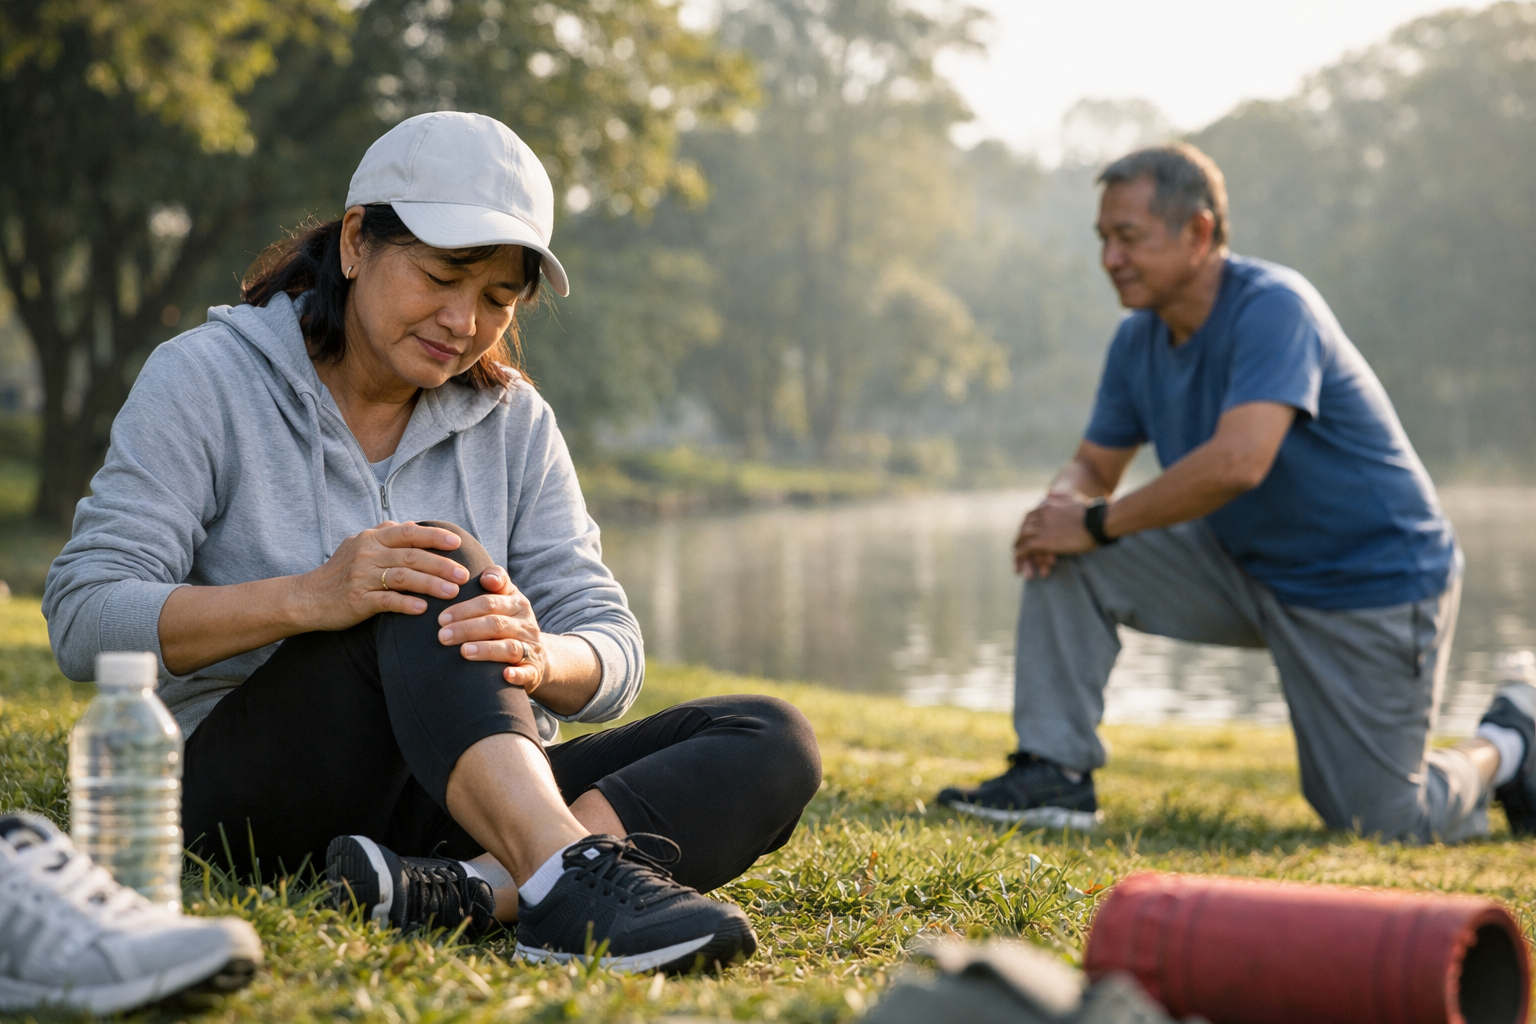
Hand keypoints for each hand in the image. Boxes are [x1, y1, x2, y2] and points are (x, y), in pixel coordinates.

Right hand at [293, 522, 469, 630]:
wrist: (308, 597)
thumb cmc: (342, 572)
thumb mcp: (360, 545)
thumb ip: (386, 534)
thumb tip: (412, 524)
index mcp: (372, 538)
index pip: (408, 533)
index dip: (434, 537)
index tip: (457, 543)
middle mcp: (367, 554)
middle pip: (411, 556)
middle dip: (441, 565)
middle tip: (463, 574)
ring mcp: (361, 577)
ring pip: (403, 577)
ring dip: (431, 584)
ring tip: (452, 592)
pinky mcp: (357, 600)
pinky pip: (386, 601)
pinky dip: (406, 604)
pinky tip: (423, 609)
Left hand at [436, 567, 546, 692]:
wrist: (538, 656)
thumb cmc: (510, 624)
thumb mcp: (506, 600)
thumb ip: (495, 581)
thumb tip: (484, 576)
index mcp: (517, 603)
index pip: (491, 600)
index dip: (467, 607)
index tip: (443, 616)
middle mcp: (525, 623)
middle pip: (496, 623)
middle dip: (467, 628)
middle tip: (442, 635)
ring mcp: (531, 647)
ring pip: (510, 647)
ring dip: (486, 649)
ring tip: (464, 651)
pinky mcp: (533, 670)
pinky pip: (527, 671)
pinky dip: (517, 674)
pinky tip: (505, 675)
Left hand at [1013, 497, 1095, 577]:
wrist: (1098, 521)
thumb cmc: (1091, 511)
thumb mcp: (1073, 497)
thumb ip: (1059, 494)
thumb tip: (1048, 492)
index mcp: (1047, 505)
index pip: (1029, 516)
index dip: (1026, 526)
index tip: (1025, 534)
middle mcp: (1041, 515)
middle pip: (1023, 527)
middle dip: (1020, 537)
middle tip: (1018, 546)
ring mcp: (1041, 528)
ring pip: (1022, 538)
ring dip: (1018, 547)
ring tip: (1017, 555)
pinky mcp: (1044, 541)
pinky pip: (1026, 548)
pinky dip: (1020, 554)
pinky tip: (1018, 559)